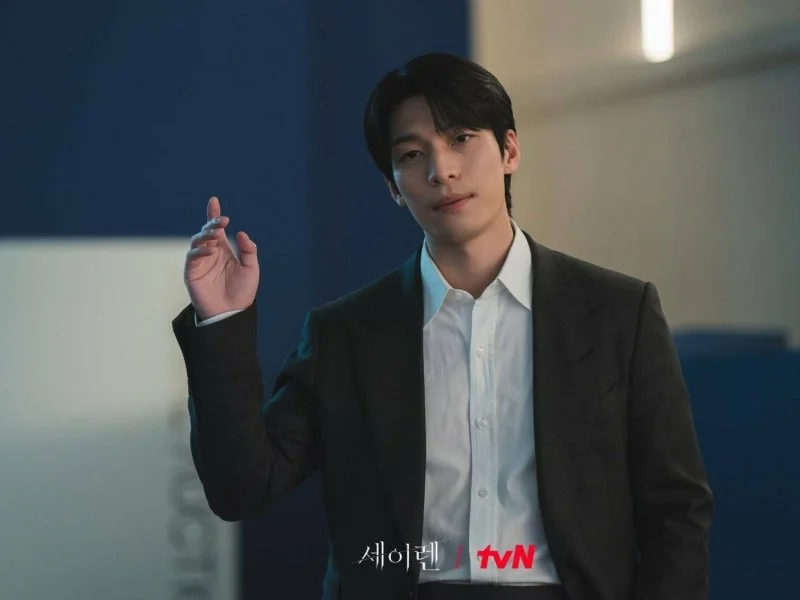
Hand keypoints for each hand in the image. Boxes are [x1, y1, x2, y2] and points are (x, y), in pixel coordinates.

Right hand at [184, 196, 258, 320]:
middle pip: (206, 232)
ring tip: (216, 234)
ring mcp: (200, 262)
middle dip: (212, 223)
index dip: (214, 214)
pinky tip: (211, 250)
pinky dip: (201, 251)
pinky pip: (192, 257)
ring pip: (197, 241)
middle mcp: (210, 253)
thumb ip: (249, 250)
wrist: (232, 313)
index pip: (216, 229)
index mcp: (223, 250)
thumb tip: (241, 233)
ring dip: (205, 235)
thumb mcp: (251, 269)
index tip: (214, 200)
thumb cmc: (242, 292)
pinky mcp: (192, 273)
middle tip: (222, 221)